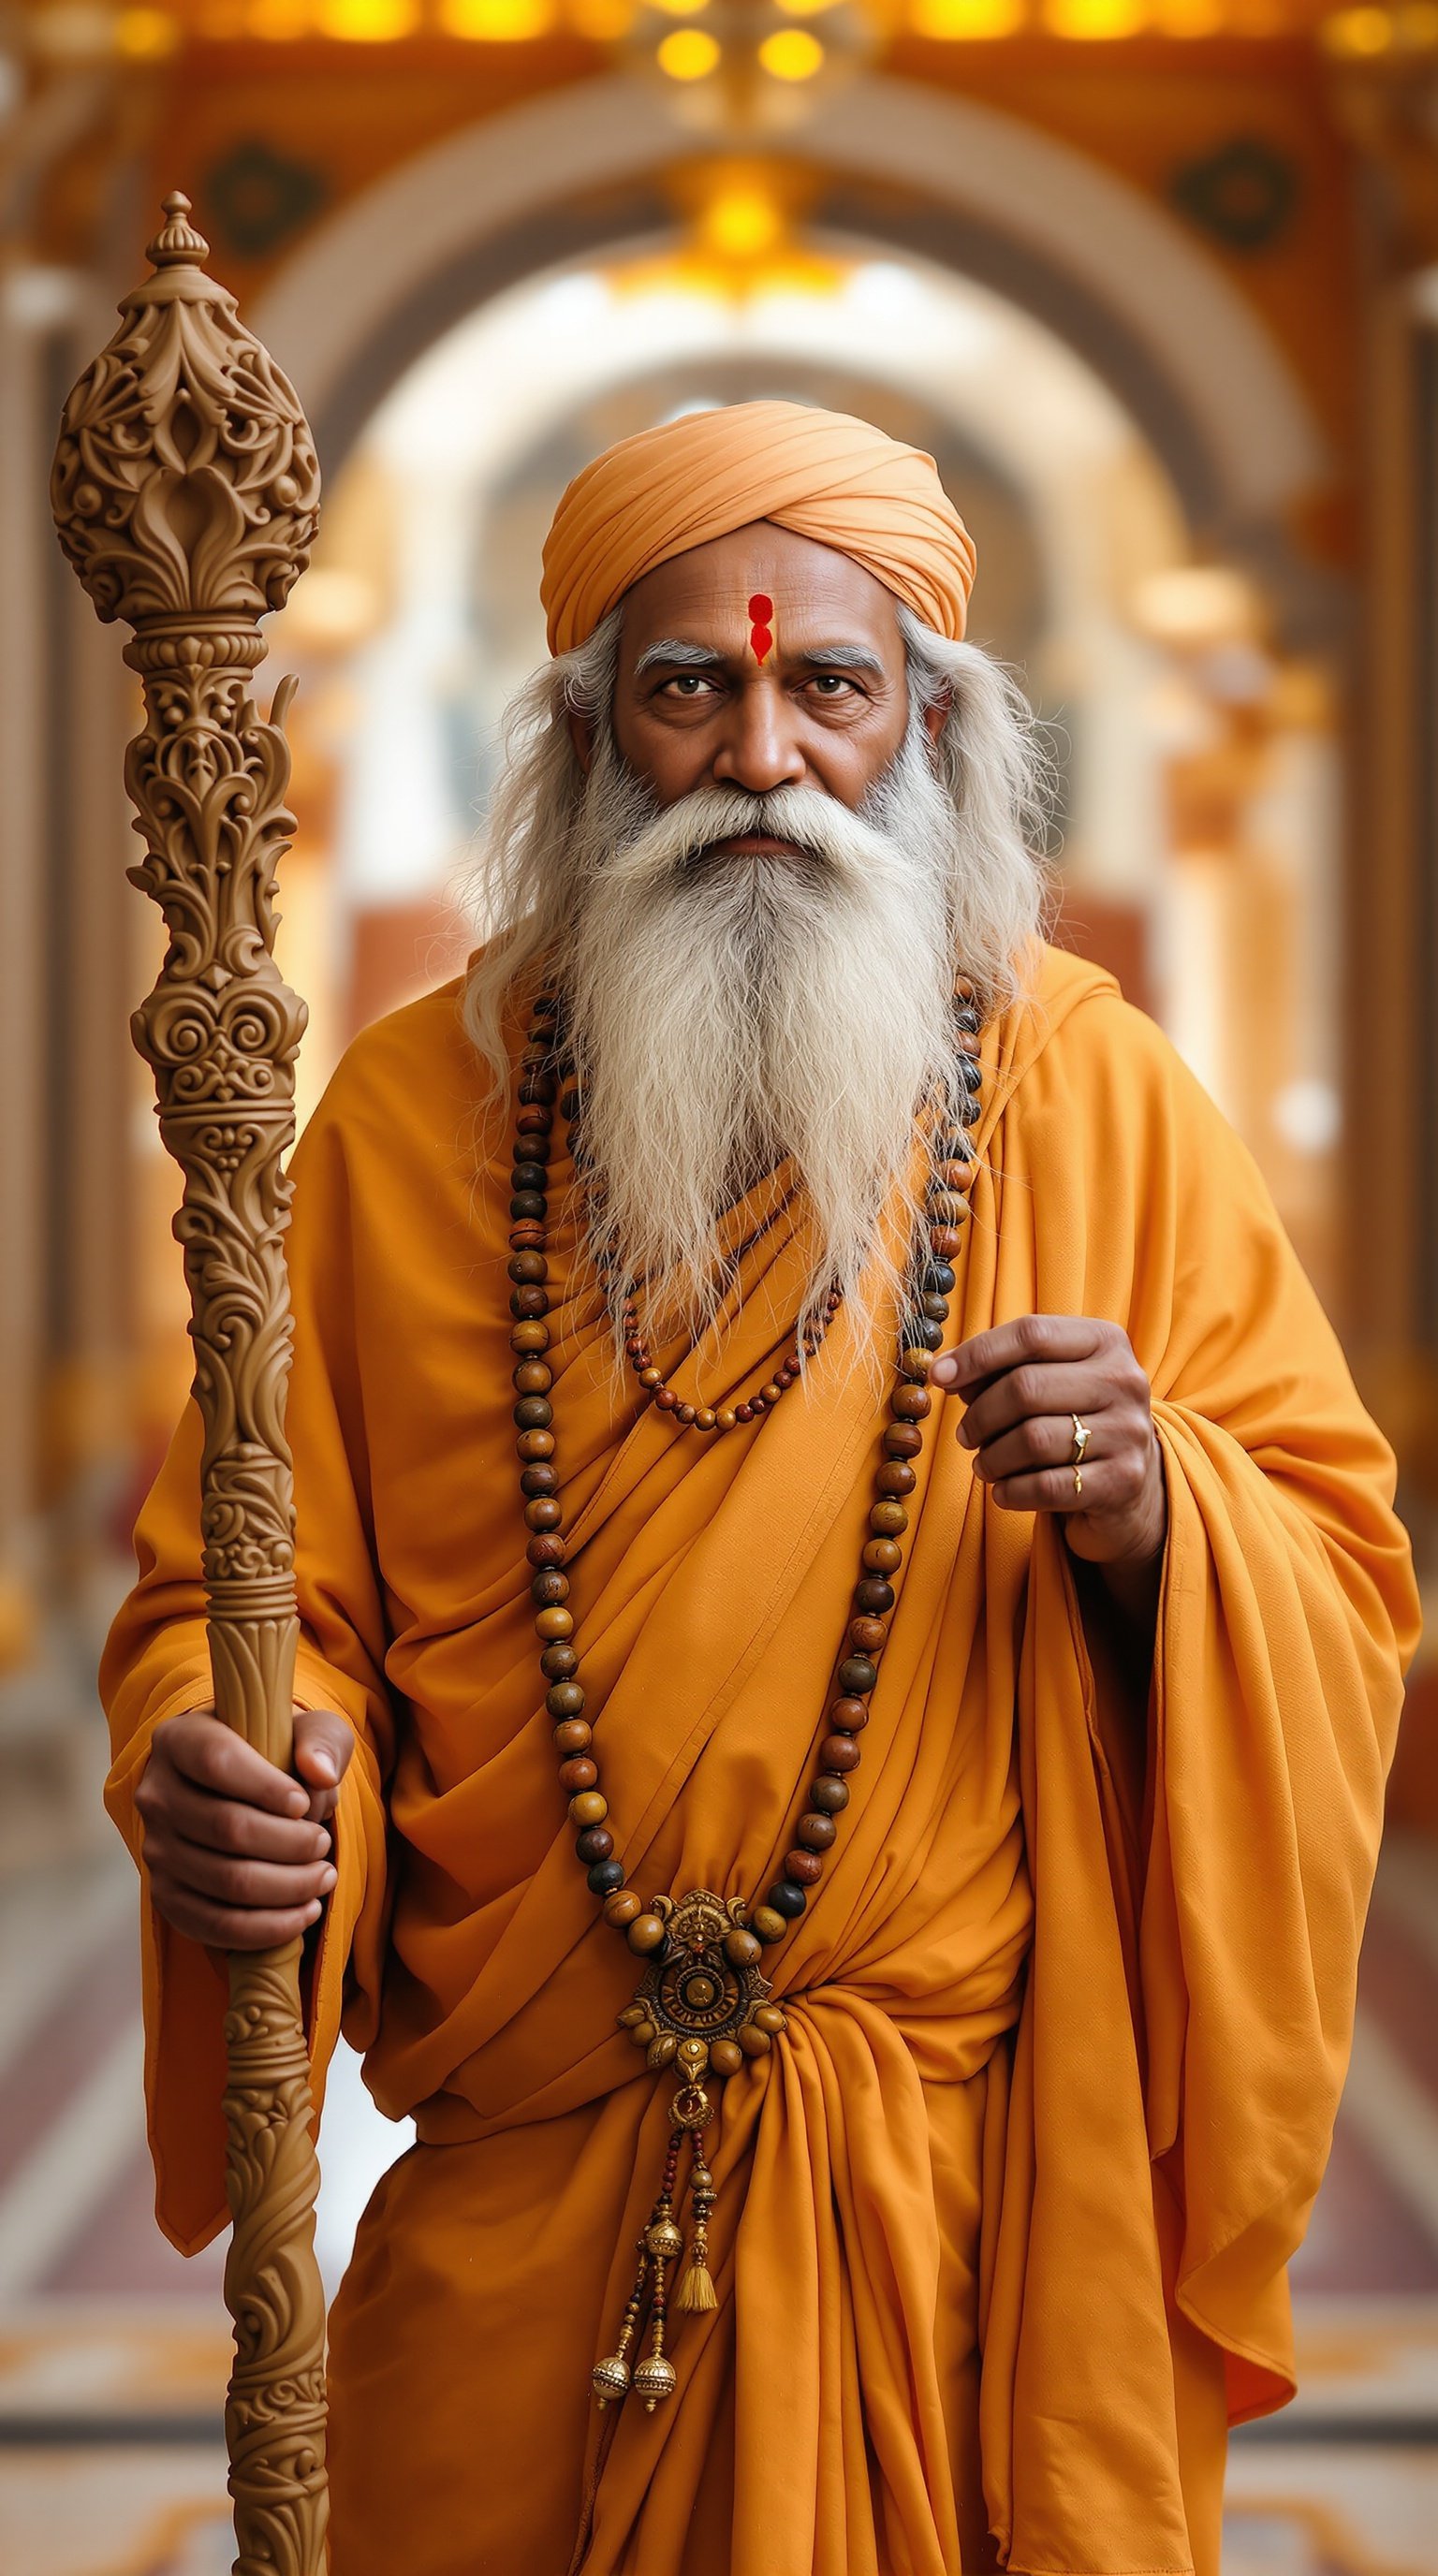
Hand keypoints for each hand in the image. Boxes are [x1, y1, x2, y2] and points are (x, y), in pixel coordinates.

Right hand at [134, 1706, 353, 1950]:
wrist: (245, 1794)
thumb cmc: (278, 1755)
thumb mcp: (307, 1730)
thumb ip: (321, 1740)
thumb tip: (319, 1774)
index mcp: (180, 1739)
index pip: (217, 1761)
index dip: (266, 1786)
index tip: (303, 1803)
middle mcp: (157, 1794)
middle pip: (226, 1827)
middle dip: (290, 1843)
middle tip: (324, 1843)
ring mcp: (156, 1849)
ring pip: (226, 1880)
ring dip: (287, 1886)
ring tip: (323, 1877)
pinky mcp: (166, 1895)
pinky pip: (215, 1924)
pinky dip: (267, 1927)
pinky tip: (304, 1912)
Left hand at [930, 1314, 1166, 1575]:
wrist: (1132, 1484)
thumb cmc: (1074, 1420)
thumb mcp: (1050, 1381)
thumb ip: (1003, 1369)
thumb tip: (946, 1373)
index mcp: (1105, 1340)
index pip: (1031, 1334)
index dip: (977, 1354)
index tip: (939, 1377)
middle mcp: (1124, 1380)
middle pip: (1026, 1387)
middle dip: (980, 1415)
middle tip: (964, 1436)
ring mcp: (1129, 1431)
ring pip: (1032, 1439)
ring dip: (992, 1458)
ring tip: (983, 1465)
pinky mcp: (1123, 1480)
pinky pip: (1047, 1486)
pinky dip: (1011, 1491)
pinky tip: (1002, 1491)